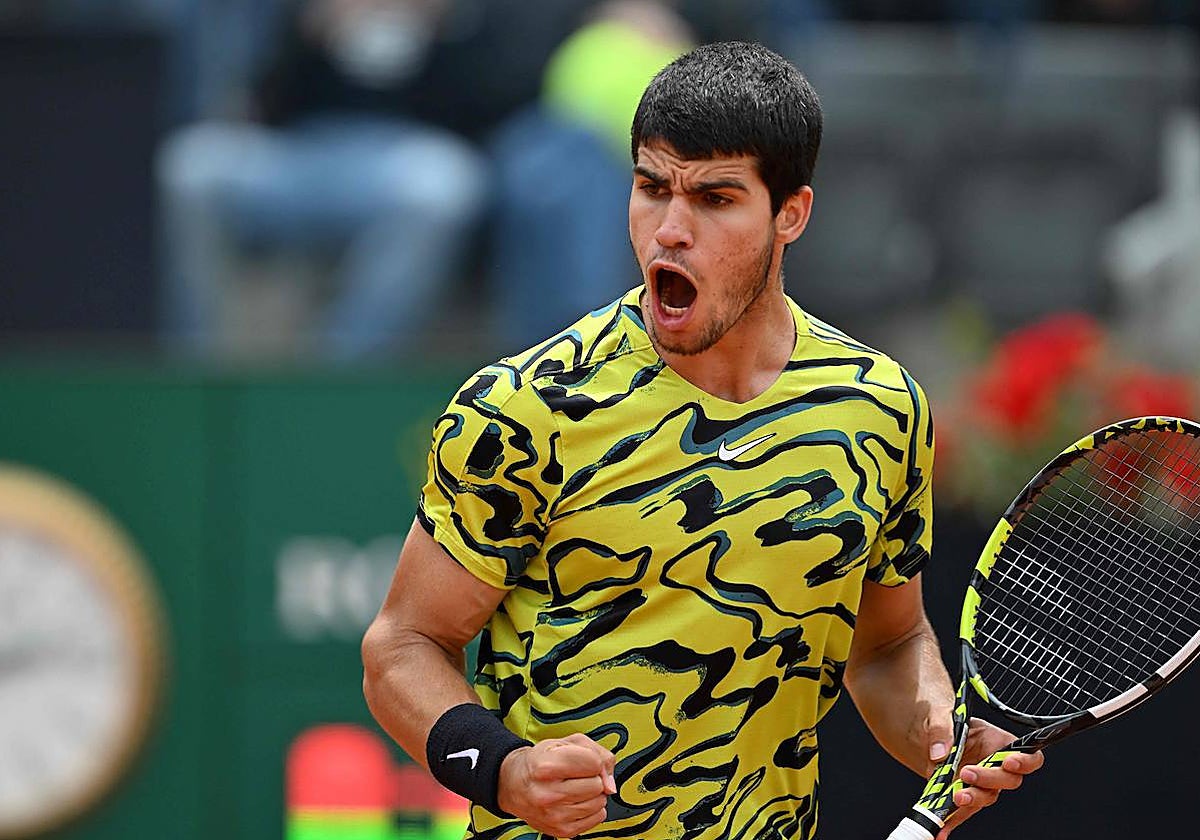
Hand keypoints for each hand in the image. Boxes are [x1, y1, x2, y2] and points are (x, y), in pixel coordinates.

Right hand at [497, 733, 616, 837]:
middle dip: (592, 777)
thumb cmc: (540, 762)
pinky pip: (597, 818)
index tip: (582, 760)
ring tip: (575, 787)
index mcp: (547, 766)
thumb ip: (596, 753)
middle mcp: (548, 793)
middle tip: (576, 775)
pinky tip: (576, 801)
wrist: (514, 784)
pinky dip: (592, 808)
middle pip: (597, 785)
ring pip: (599, 802)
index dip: (592, 759)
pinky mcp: (562, 830)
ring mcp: (555, 815)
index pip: (594, 763)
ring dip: (592, 794)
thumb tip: (610, 782)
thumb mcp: (564, 743)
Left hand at [933, 717, 1044, 838]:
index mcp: (998, 741)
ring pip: (986, 797)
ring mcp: (981, 783)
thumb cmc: (941, 721)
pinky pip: (963, 811)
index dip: (1025, 761)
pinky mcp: (965, 795)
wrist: (925, 737)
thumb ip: (941, 728)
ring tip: (956, 796)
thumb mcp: (939, 714)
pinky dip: (952, 820)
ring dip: (973, 799)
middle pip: (1007, 780)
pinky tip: (943, 827)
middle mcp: (994, 765)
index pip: (1027, 755)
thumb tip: (940, 751)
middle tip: (967, 773)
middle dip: (989, 779)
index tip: (1009, 762)